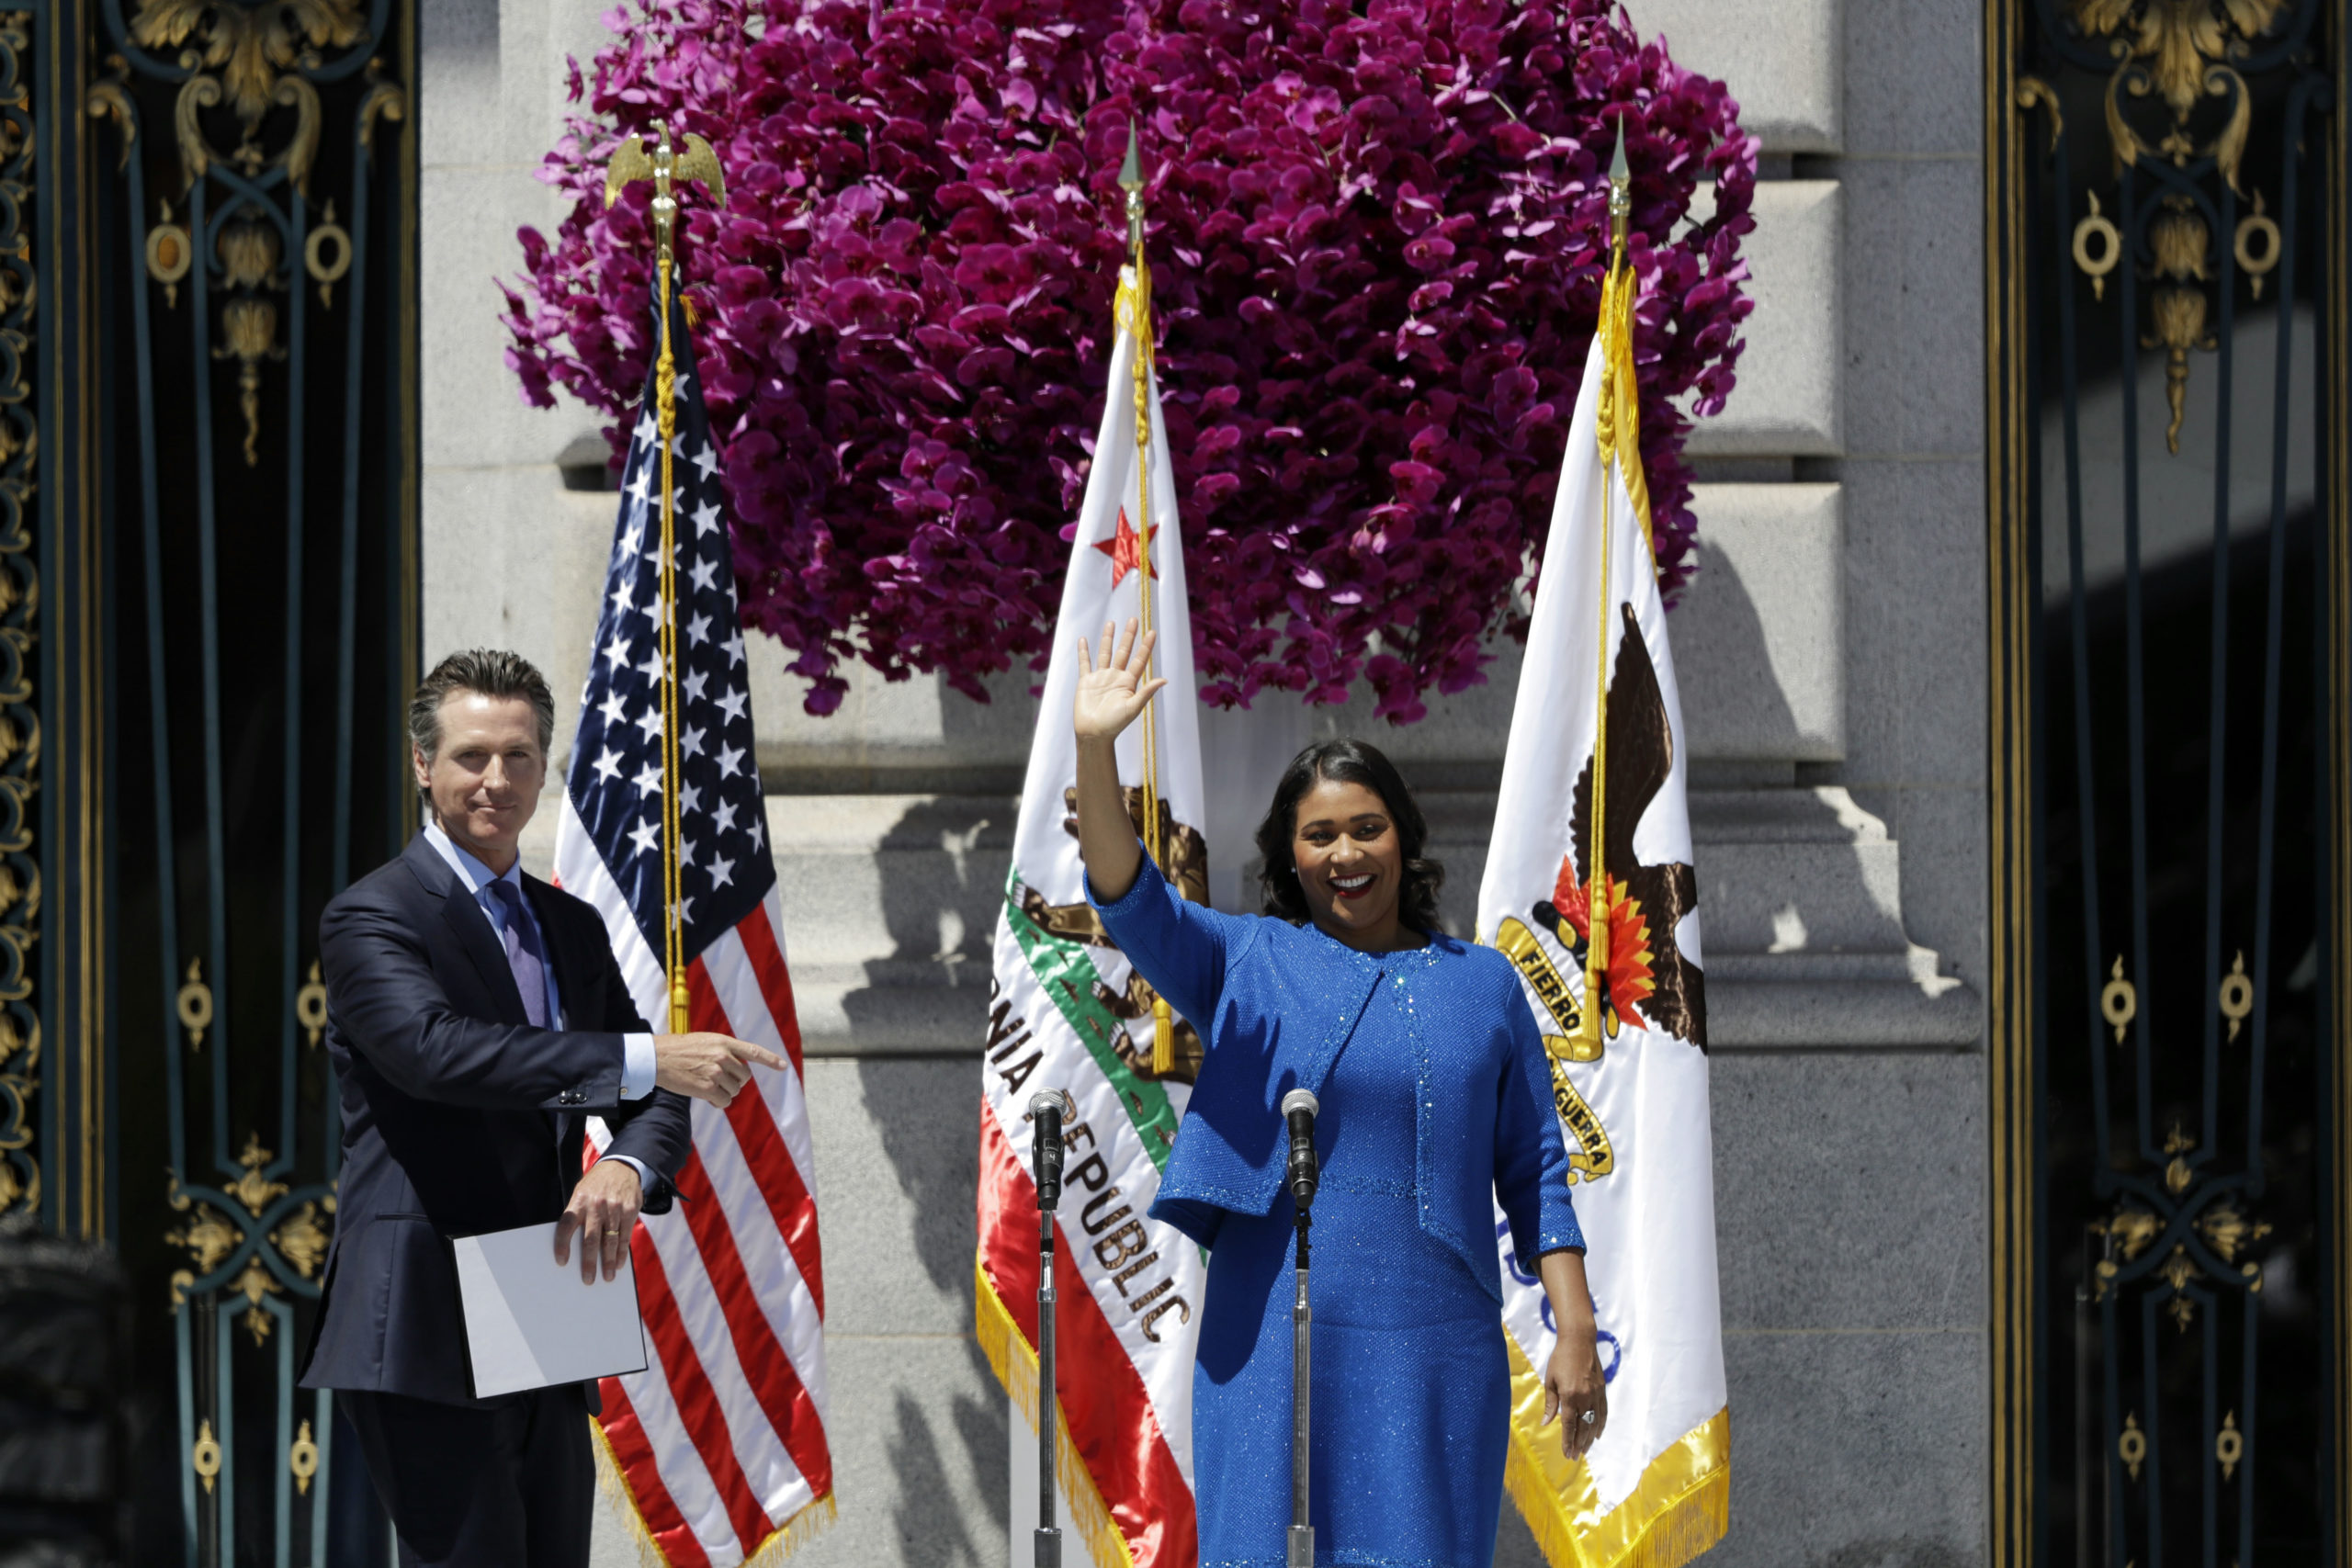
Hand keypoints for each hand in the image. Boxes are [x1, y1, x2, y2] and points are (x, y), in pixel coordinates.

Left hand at [555, 1158, 642, 1283]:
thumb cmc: (596, 1186)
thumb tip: (571, 1246)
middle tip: (588, 1279)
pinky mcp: (630, 1210)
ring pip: (610, 1240)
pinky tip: (620, 1263)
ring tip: (607, 1276)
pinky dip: (622, 1251)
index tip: (562, 1262)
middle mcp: (595, 1205)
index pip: (566, 1226)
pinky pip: (625, 1235)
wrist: (621, 1166)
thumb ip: (577, 1215)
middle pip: (590, 1239)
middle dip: (589, 1262)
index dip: (562, 1245)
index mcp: (578, 1202)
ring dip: (609, 1261)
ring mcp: (614, 1208)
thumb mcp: (581, 1193)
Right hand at [653, 1031, 786, 1107]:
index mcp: (724, 1042)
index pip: (753, 1051)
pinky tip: (707, 1097)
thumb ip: (723, 1051)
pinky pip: (724, 1101)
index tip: (784, 1066)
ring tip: (707, 1085)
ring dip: (725, 1092)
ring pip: (735, 1091)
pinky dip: (718, 1102)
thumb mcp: (705, 1041)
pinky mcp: (707, 1088)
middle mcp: (723, 1056)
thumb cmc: (679, 1050)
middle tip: (717, 1080)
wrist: (657, 1058)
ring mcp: (716, 1072)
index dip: (770, 1059)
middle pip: (745, 1077)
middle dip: (735, 1082)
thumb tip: (738, 1070)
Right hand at [1073, 619, 1165, 744]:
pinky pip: (1084, 663)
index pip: (1139, 660)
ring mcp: (1101, 678)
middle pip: (1123, 651)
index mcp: (1128, 683)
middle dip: (1129, 636)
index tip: (1152, 632)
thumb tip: (1164, 679)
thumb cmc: (1115, 724)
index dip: (1146, 646)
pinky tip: (1084, 640)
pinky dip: (1083, 652)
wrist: (1093, 734)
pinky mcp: (1086, 682)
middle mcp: (1116, 677)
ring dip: (1108, 638)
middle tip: (1134, 619)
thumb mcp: (1133, 707)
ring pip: (1105, 653)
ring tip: (1112, 623)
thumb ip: (1146, 692)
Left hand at [1541, 1324, 1608, 1459]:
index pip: (1570, 1425)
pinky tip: (1598, 1434)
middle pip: (1583, 1427)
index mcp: (1570, 1396)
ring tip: (1585, 1449)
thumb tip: (1547, 1423)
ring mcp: (1596, 1394)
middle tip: (1575, 1456)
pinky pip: (1603, 1412)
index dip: (1568, 1441)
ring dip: (1590, 1438)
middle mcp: (1585, 1397)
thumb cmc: (1560, 1359)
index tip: (1567, 1453)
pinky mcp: (1602, 1390)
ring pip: (1595, 1422)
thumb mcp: (1550, 1380)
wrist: (1579, 1341)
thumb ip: (1550, 1403)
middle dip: (1579, 1444)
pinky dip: (1601, 1425)